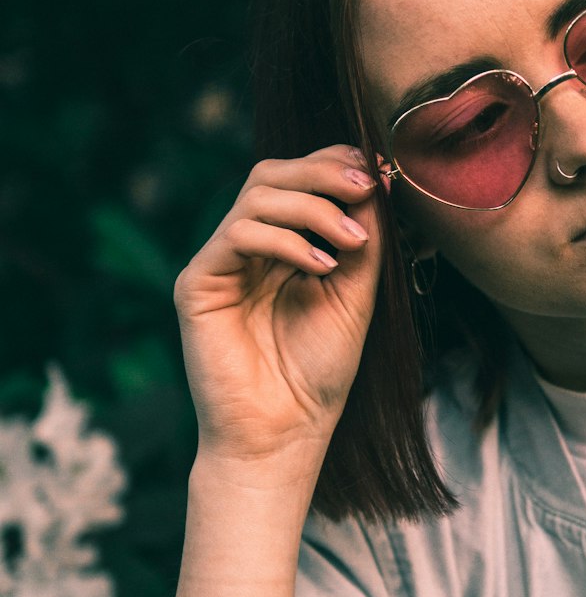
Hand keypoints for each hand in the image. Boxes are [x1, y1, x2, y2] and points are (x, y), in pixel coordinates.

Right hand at [173, 145, 387, 485]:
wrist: (285, 432)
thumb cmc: (320, 371)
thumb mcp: (356, 294)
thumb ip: (363, 238)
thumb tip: (377, 179)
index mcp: (283, 245)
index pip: (298, 179)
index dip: (333, 164)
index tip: (377, 173)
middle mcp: (247, 247)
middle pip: (272, 174)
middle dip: (323, 172)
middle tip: (365, 188)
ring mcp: (220, 262)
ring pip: (257, 196)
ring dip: (312, 207)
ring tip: (352, 240)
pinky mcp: (197, 283)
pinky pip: (237, 235)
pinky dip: (284, 240)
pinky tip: (320, 265)